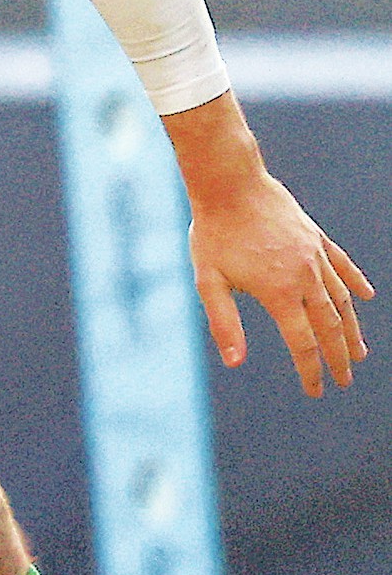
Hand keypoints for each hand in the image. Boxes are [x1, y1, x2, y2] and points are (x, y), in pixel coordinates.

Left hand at [189, 168, 372, 397]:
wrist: (231, 183)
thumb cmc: (214, 233)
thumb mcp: (208, 282)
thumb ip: (223, 323)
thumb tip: (235, 363)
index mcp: (278, 292)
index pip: (303, 343)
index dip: (312, 370)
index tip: (318, 390)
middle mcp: (304, 276)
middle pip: (330, 326)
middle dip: (339, 357)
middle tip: (345, 380)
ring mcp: (314, 255)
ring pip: (342, 299)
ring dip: (352, 328)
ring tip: (359, 352)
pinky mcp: (315, 237)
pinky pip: (342, 265)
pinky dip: (355, 283)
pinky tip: (365, 297)